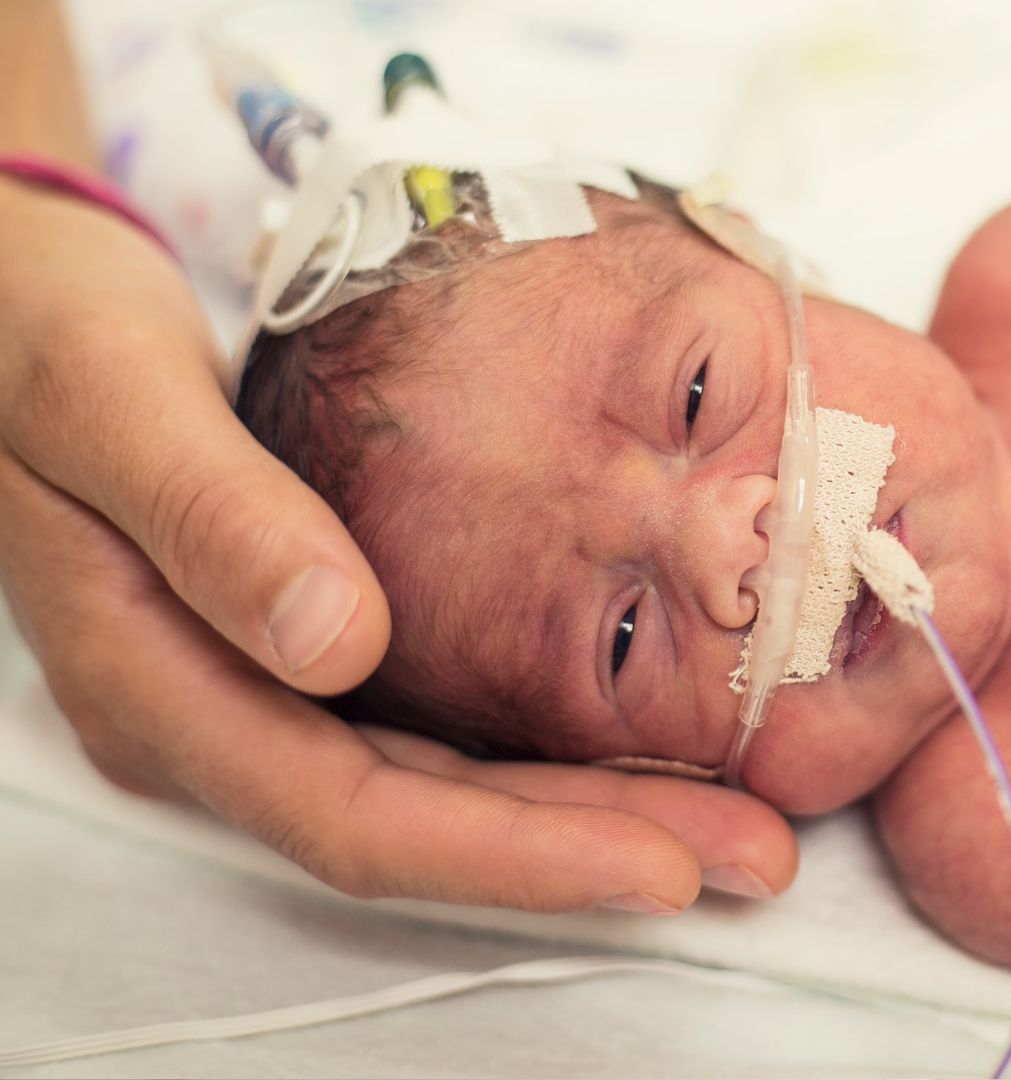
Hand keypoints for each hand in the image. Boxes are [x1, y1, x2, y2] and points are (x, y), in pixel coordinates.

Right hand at [0, 180, 795, 911]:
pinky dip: (550, 746)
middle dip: (595, 851)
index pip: (354, 817)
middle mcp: (222, 719)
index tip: (663, 864)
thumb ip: (209, 514)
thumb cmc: (41, 331)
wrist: (14, 307)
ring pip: (448, 791)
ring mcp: (268, 693)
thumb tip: (335, 642)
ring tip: (739, 822)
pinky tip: (651, 739)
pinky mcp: (312, 654)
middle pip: (428, 828)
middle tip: (756, 855)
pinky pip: (445, 729)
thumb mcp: (103, 395)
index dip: (515, 856)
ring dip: (593, 814)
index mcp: (159, 687)